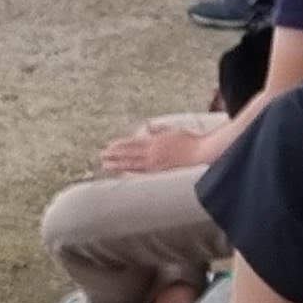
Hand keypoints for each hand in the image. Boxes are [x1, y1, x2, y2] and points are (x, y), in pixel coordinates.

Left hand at [100, 119, 219, 173]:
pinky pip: (142, 174)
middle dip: (114, 155)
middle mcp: (153, 153)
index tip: (108, 146)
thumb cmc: (190, 141)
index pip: (132, 143)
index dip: (119, 145)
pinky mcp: (161, 172)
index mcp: (155, 142)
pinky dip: (131, 174)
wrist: (201, 153)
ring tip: (107, 166)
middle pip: (129, 154)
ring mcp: (156, 164)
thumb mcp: (172, 131)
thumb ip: (158, 130)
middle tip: (101, 156)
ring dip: (119, 165)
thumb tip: (146, 127)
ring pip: (133, 165)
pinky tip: (124, 175)